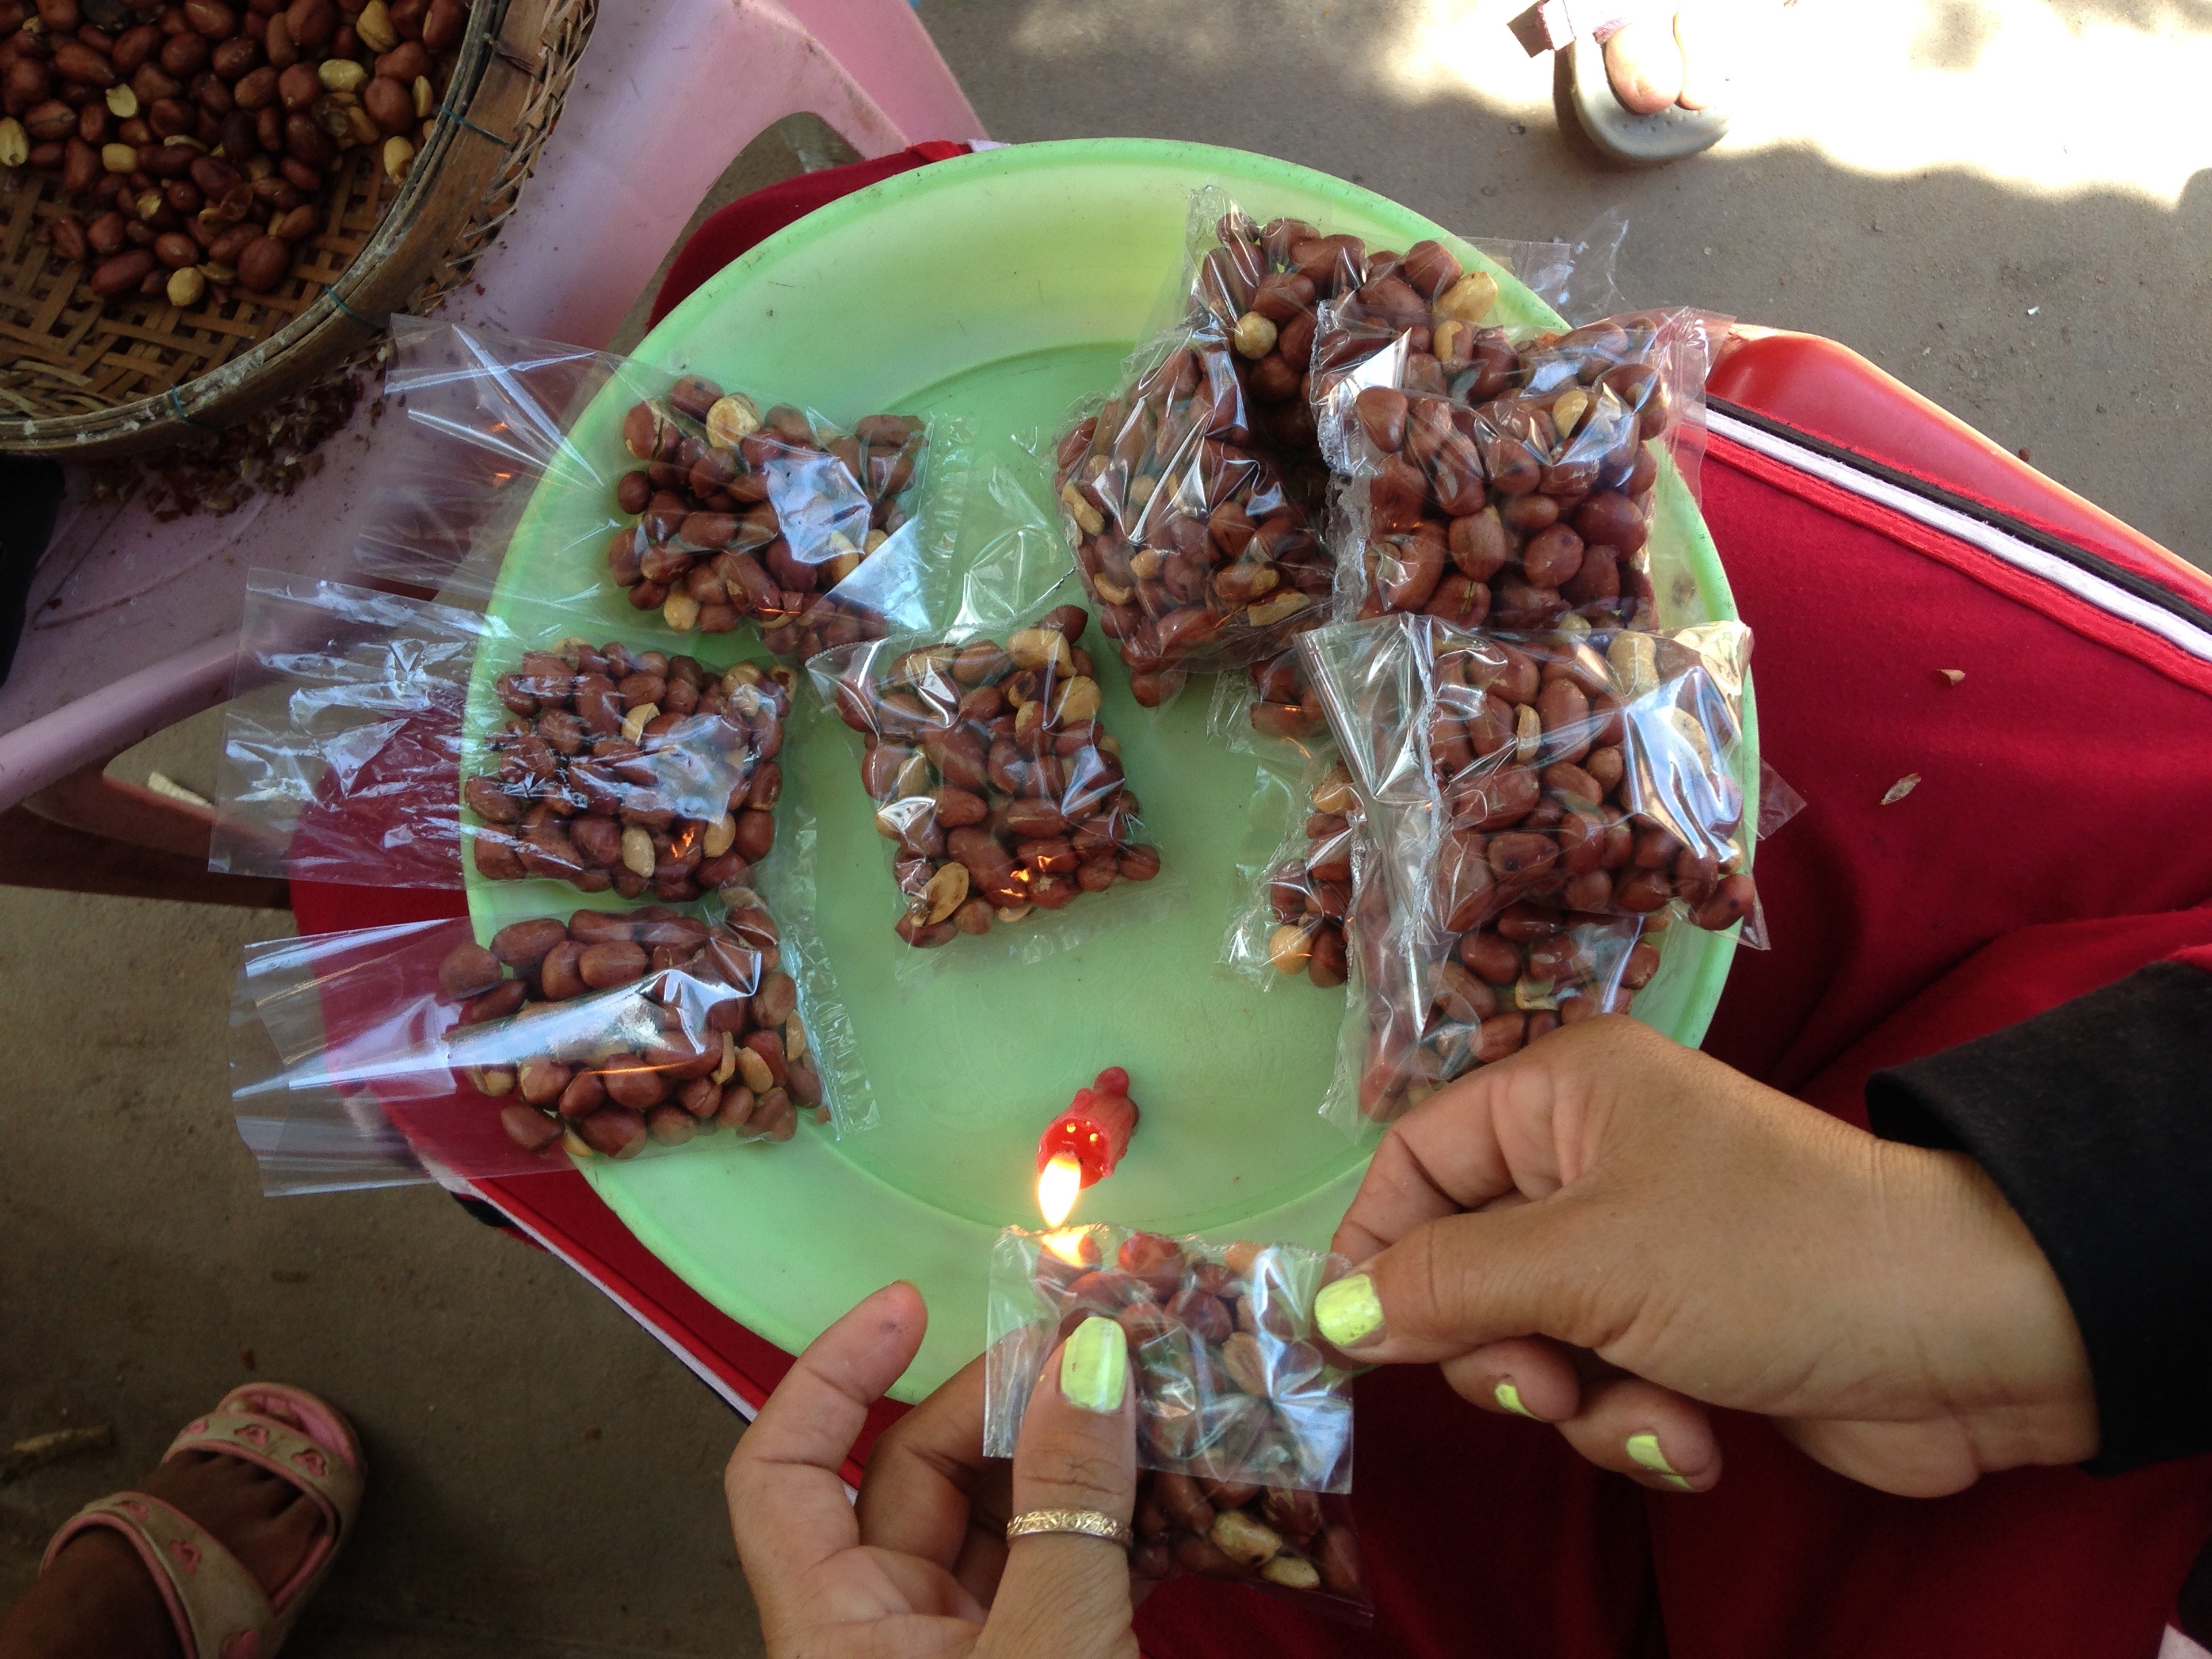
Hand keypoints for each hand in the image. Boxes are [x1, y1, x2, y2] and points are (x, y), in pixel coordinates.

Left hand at [726, 1281, 1139, 1658]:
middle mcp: (886, 1632)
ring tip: (1149, 1404)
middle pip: (919, 1475)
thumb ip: (1067, 1509)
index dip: (833, 1374)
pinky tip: (1175, 1497)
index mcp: (834, 1630)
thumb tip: (1090, 1362)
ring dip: (1078, 1460)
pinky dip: (1115, 1532)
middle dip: (1006, 1402)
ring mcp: (964, 1650)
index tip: (908, 1304)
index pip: (783, 1471)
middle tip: (1092, 1350)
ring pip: (1003, 1519)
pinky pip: (1062, 1573)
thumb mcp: (1049, 1647)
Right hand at [1321, 1017, 2097, 1497]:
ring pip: (1534, 1342)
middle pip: (1465, 1264)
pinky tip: (1699, 1440)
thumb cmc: (1762, 1258)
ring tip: (1651, 1411)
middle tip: (1544, 1385)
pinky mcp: (1689, 1335)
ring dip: (1581, 1402)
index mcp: (1562, 1097)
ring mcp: (1643, 1251)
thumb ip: (1445, 1288)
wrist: (1969, 1336)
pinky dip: (1641, 1426)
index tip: (1353, 1341)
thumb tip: (1328, 1316)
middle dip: (1498, 1347)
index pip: (1415, 1158)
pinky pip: (1608, 1388)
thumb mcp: (1583, 1265)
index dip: (1376, 1248)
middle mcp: (1594, 1161)